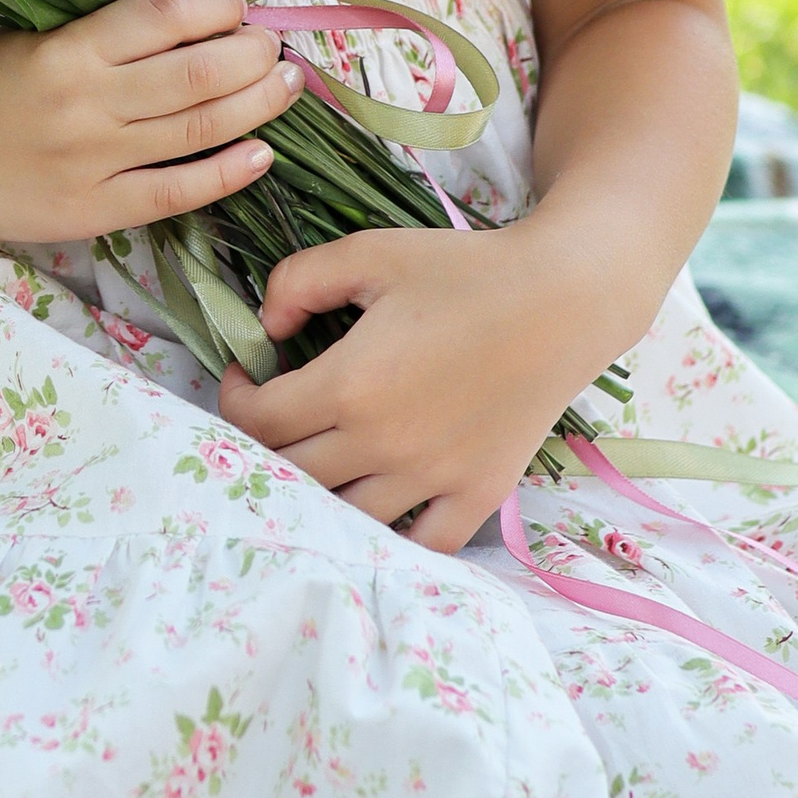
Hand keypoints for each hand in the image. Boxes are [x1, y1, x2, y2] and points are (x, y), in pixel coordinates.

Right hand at [0, 0, 302, 244]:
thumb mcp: (27, 35)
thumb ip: (99, 33)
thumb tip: (188, 21)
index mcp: (67, 48)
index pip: (165, 16)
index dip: (217, 5)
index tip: (237, 1)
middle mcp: (85, 104)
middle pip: (197, 74)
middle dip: (251, 54)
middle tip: (275, 44)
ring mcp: (91, 162)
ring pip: (197, 130)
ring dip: (256, 105)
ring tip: (286, 83)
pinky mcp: (91, 212)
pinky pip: (175, 193)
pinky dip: (226, 173)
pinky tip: (262, 153)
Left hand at [217, 217, 620, 553]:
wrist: (563, 298)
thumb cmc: (464, 270)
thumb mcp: (370, 253)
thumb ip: (299, 280)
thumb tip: (266, 327)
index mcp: (350, 386)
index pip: (258, 421)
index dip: (234, 399)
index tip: (245, 376)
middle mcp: (385, 445)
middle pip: (291, 475)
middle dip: (267, 444)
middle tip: (275, 416)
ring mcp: (433, 478)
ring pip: (345, 518)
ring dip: (320, 492)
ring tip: (321, 457)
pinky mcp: (477, 494)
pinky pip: (423, 545)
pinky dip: (395, 536)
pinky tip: (381, 502)